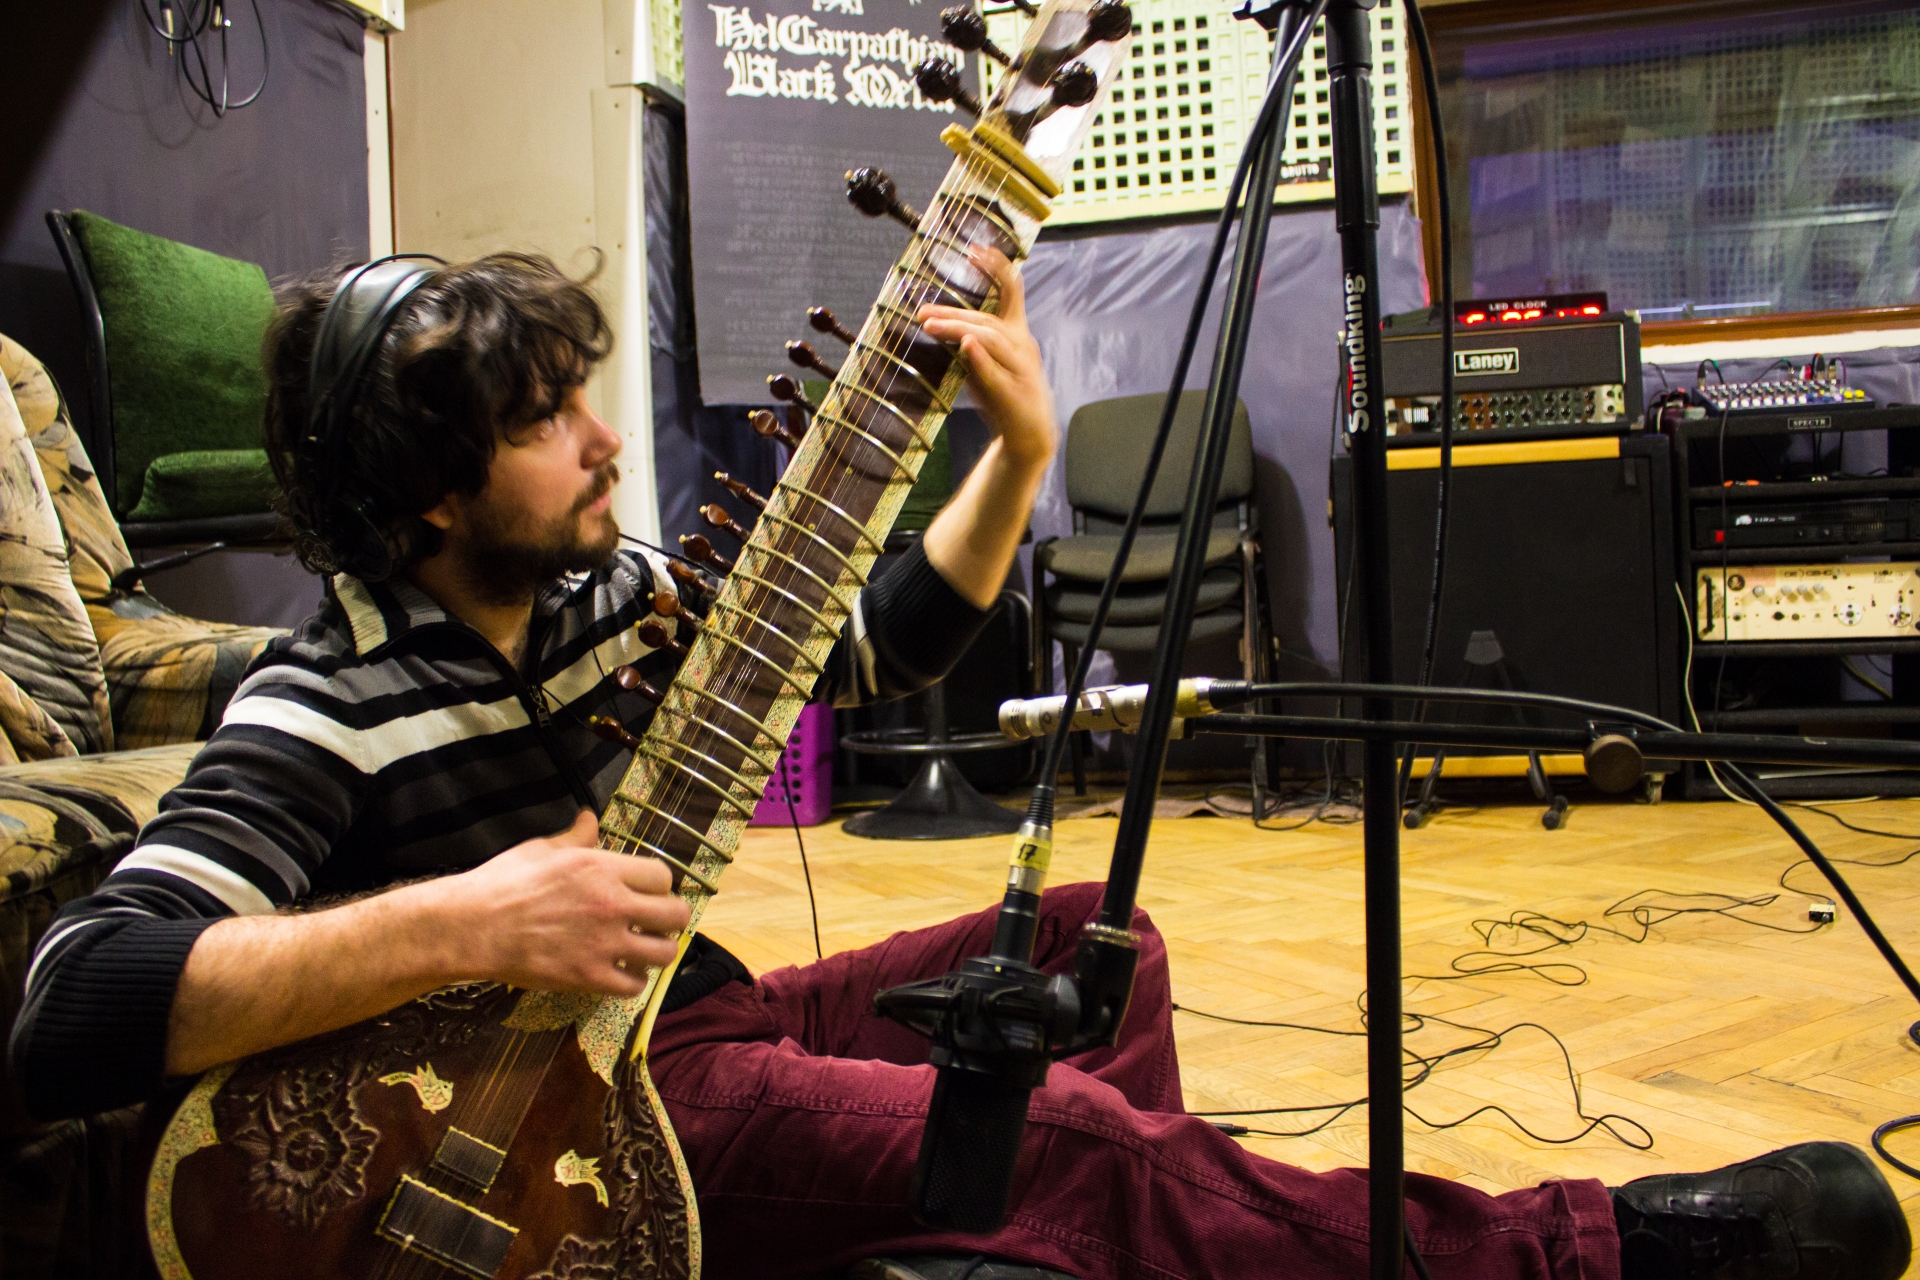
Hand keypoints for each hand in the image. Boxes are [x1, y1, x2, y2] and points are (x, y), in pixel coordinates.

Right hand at [443, 809, 690, 995]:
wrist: (472, 927)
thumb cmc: (503, 883)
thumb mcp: (541, 849)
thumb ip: (576, 837)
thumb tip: (590, 818)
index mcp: (601, 868)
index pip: (662, 876)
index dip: (659, 885)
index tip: (648, 893)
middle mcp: (612, 905)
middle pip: (675, 914)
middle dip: (670, 918)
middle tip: (655, 922)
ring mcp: (604, 944)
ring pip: (664, 952)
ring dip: (656, 950)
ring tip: (642, 949)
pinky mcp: (589, 978)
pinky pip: (635, 985)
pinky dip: (632, 980)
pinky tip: (620, 972)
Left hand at [918, 246, 1055, 471]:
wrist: (1029, 436)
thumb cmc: (1005, 395)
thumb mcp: (985, 361)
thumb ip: (969, 340)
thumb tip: (939, 321)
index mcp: (1017, 333)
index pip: (1012, 291)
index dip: (997, 267)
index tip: (977, 249)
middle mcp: (1022, 345)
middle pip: (986, 320)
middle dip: (952, 313)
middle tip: (922, 311)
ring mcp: (1020, 368)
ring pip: (989, 339)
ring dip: (957, 328)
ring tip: (930, 325)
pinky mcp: (1012, 393)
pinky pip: (995, 371)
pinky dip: (980, 358)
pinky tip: (966, 345)